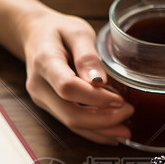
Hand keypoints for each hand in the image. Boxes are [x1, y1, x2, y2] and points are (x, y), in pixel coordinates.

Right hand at [19, 8, 133, 144]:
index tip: (119, 99)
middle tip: (129, 112)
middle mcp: (39, 86)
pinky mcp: (49, 107)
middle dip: (103, 120)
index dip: (95, 98)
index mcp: (44, 61)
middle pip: (70, 114)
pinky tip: (111, 132)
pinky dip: (92, 131)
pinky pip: (70, 123)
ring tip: (125, 130)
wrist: (35, 36)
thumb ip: (87, 55)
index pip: (68, 88)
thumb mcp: (76, 31)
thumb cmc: (58, 31)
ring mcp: (42, 99)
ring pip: (71, 124)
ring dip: (100, 131)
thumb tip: (99, 81)